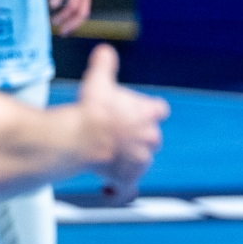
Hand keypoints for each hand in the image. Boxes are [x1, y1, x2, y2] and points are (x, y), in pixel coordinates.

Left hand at [49, 0, 94, 33]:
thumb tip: (53, 6)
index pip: (72, 7)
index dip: (63, 16)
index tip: (53, 20)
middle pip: (83, 13)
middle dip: (72, 24)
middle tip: (62, 32)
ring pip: (86, 10)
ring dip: (76, 21)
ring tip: (66, 27)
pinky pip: (85, 5)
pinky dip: (78, 13)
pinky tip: (70, 15)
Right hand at [77, 44, 167, 200]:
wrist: (83, 138)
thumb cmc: (93, 108)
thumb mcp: (99, 80)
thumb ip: (105, 64)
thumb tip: (105, 50)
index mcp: (149, 113)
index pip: (159, 110)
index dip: (149, 112)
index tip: (139, 113)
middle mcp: (151, 138)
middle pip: (151, 139)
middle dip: (136, 139)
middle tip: (117, 136)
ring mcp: (141, 162)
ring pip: (139, 164)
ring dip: (126, 163)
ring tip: (107, 161)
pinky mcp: (128, 180)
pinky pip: (127, 192)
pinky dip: (118, 193)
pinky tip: (108, 191)